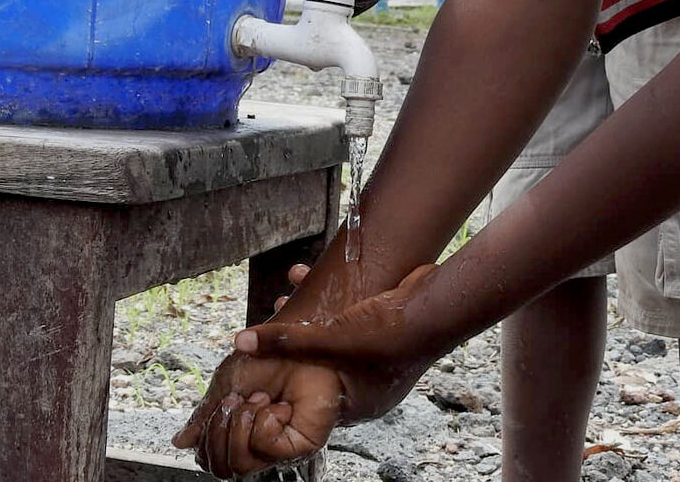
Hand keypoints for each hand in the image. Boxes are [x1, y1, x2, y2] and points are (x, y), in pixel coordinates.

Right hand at [171, 351, 341, 477]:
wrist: (299, 345)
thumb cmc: (271, 359)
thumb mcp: (227, 383)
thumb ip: (204, 415)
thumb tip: (180, 441)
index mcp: (238, 432)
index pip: (207, 457)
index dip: (206, 434)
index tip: (223, 402)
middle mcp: (255, 446)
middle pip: (219, 467)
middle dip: (220, 429)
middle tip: (238, 400)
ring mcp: (276, 450)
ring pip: (239, 466)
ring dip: (242, 424)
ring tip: (260, 400)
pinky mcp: (297, 447)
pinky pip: (265, 447)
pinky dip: (265, 421)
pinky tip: (280, 406)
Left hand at [234, 264, 441, 424]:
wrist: (437, 308)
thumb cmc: (389, 335)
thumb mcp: (330, 339)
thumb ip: (287, 341)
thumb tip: (242, 342)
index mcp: (356, 403)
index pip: (309, 401)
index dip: (284, 380)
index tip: (263, 360)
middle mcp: (368, 387)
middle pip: (317, 365)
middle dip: (293, 340)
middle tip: (273, 323)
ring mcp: (379, 360)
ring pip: (332, 338)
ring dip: (309, 315)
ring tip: (289, 295)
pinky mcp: (386, 333)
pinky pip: (348, 319)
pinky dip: (330, 301)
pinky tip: (313, 275)